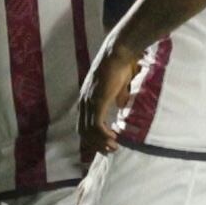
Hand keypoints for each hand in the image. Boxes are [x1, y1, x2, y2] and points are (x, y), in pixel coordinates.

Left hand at [75, 40, 139, 158]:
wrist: (118, 53)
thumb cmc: (120, 66)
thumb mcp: (118, 86)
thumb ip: (117, 97)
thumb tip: (121, 106)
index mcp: (86, 99)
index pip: (83, 124)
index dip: (92, 138)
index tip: (105, 144)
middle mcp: (84, 102)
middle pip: (83, 131)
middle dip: (96, 144)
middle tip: (109, 151)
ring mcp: (89, 102)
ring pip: (89, 131)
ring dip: (101, 142)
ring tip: (113, 148)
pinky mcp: (97, 101)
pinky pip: (97, 125)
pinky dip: (104, 135)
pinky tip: (113, 138)